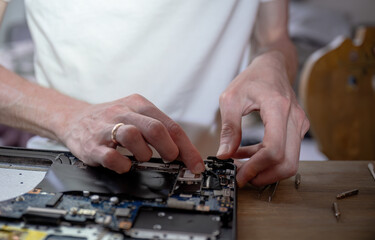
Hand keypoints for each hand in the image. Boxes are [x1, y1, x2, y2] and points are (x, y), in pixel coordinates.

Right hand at [58, 94, 204, 173]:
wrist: (74, 118)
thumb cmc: (111, 119)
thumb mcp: (135, 115)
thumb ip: (157, 129)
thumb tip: (183, 152)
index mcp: (139, 104)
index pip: (170, 125)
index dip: (187, 148)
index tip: (196, 164)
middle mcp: (123, 113)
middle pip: (154, 128)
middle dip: (169, 149)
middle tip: (171, 159)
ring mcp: (106, 128)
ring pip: (132, 136)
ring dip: (144, 153)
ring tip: (144, 158)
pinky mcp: (92, 145)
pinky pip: (110, 156)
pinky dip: (122, 164)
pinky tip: (125, 165)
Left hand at [216, 51, 309, 186]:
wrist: (273, 67)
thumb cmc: (253, 78)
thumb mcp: (231, 98)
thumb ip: (229, 128)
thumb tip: (224, 155)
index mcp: (278, 108)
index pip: (274, 149)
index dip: (257, 167)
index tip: (240, 174)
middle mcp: (294, 119)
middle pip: (287, 162)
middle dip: (263, 175)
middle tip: (241, 177)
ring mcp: (299, 125)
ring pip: (290, 162)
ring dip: (266, 170)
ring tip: (241, 166)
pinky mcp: (298, 129)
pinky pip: (287, 153)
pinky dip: (268, 160)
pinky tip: (247, 154)